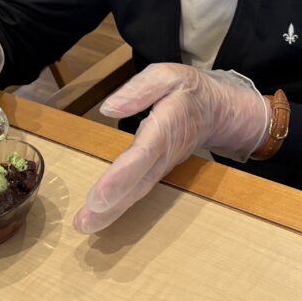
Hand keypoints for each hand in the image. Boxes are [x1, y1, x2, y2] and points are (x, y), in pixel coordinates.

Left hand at [73, 63, 268, 233]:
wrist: (217, 109)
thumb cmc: (188, 90)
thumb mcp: (166, 75)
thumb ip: (138, 90)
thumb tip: (108, 108)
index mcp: (166, 126)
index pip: (143, 154)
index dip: (122, 176)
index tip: (99, 196)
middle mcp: (164, 152)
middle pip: (138, 182)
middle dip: (112, 204)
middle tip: (85, 223)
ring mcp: (162, 165)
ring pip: (138, 191)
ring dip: (111, 211)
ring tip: (85, 225)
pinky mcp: (157, 170)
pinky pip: (138, 190)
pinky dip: (119, 205)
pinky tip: (99, 215)